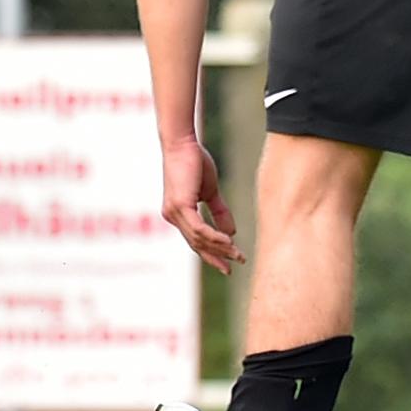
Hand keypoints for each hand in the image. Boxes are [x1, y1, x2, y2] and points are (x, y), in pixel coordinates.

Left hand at [160, 137, 244, 273]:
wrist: (183, 144)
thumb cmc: (194, 162)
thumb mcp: (210, 191)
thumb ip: (219, 211)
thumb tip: (232, 232)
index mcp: (178, 214)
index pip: (195, 240)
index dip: (211, 254)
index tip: (227, 265)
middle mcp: (173, 217)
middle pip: (197, 245)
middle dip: (217, 257)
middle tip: (234, 266)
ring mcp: (174, 213)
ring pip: (199, 239)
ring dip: (220, 248)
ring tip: (237, 254)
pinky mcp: (180, 207)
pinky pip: (199, 229)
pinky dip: (214, 237)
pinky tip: (228, 241)